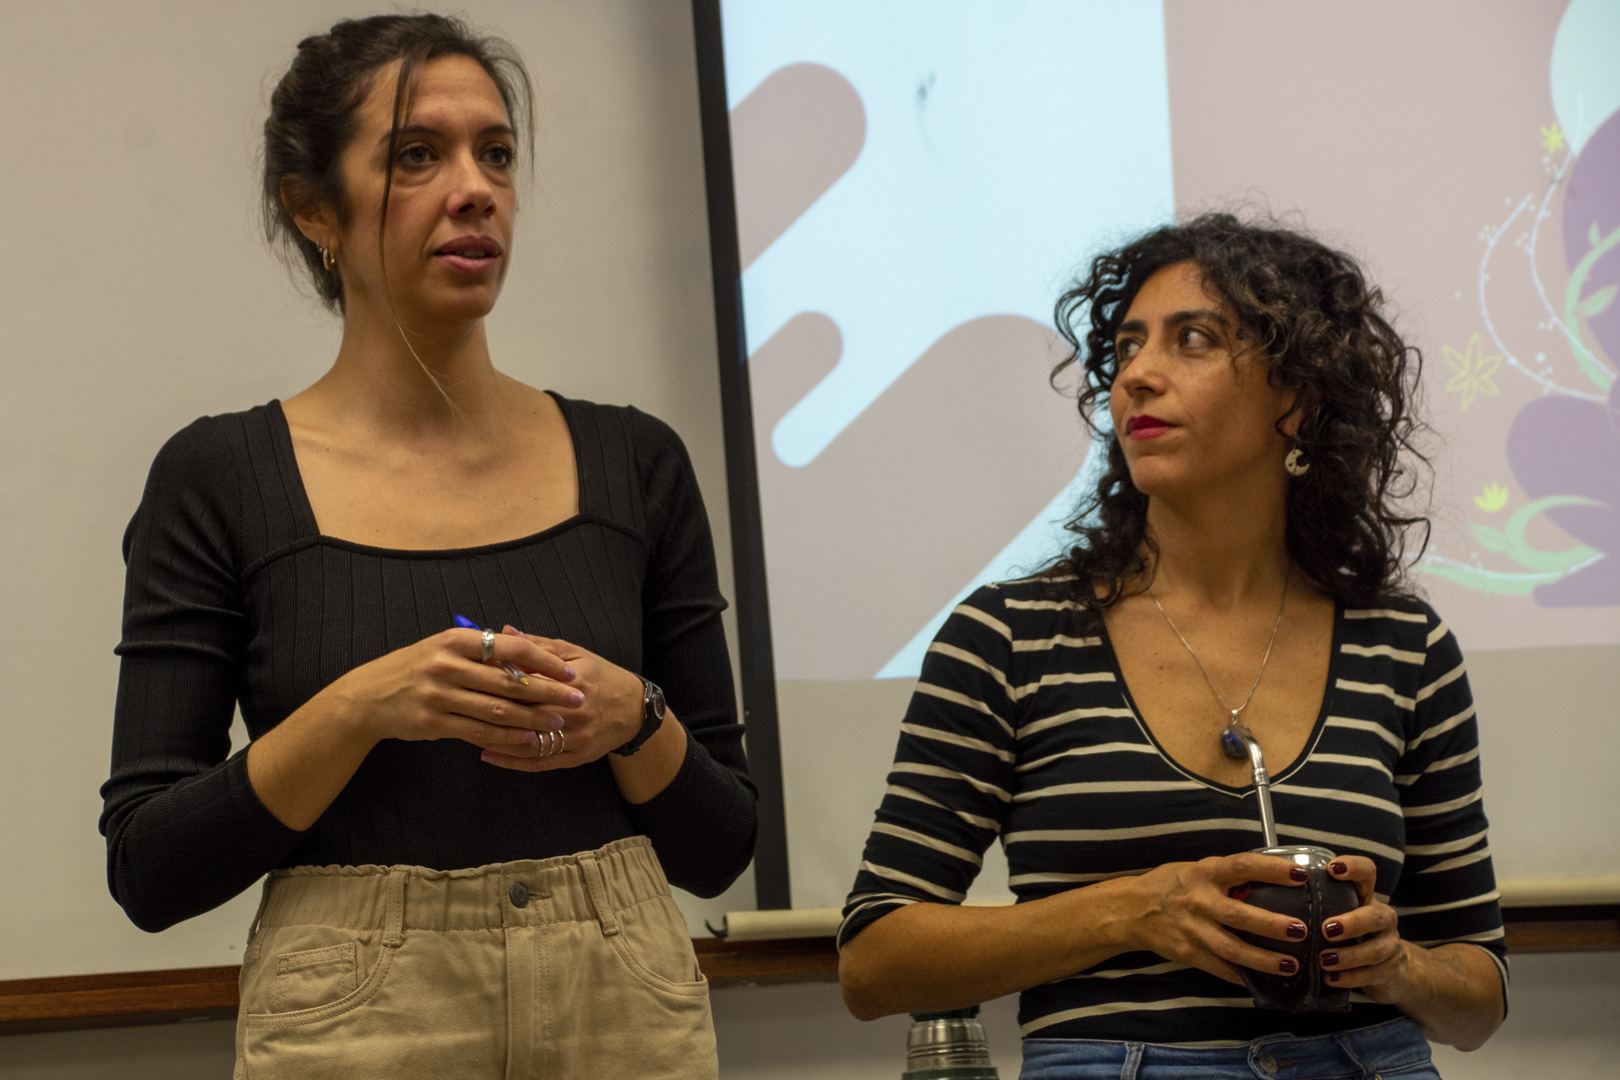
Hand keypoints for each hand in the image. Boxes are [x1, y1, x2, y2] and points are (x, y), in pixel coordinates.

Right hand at [325, 627, 579, 763]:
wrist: (368, 697)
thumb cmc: (414, 668)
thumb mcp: (442, 648)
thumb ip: (480, 649)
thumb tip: (527, 650)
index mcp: (454, 641)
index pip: (511, 648)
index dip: (544, 660)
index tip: (570, 670)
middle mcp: (447, 665)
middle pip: (509, 680)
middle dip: (548, 691)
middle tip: (577, 698)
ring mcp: (439, 696)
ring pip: (497, 709)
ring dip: (533, 717)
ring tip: (559, 722)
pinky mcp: (433, 723)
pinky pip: (479, 732)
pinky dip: (507, 737)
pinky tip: (528, 739)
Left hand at [477, 627, 646, 771]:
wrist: (634, 710)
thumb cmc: (602, 676)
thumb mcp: (575, 653)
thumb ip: (538, 645)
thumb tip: (503, 632)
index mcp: (573, 681)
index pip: (527, 680)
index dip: (496, 678)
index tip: (470, 675)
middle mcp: (574, 711)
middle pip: (524, 712)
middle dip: (490, 709)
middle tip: (460, 704)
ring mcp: (575, 737)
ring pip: (528, 741)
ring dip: (495, 738)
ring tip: (466, 731)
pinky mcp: (575, 757)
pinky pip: (538, 762)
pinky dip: (511, 761)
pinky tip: (488, 754)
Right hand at [1123, 853, 1313, 984]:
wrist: (1131, 910)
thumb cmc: (1170, 884)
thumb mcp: (1196, 868)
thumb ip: (1227, 874)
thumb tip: (1271, 878)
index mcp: (1204, 873)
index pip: (1242, 866)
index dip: (1272, 869)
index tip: (1300, 875)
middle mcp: (1199, 901)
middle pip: (1239, 915)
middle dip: (1272, 925)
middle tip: (1301, 930)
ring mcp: (1193, 930)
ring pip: (1232, 948)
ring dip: (1264, 960)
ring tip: (1291, 965)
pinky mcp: (1188, 953)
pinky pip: (1220, 968)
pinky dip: (1242, 977)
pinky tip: (1262, 982)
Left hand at [1315, 856, 1411, 1000]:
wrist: (1389, 968)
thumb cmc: (1350, 934)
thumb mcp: (1337, 914)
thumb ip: (1315, 904)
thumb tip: (1266, 895)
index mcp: (1367, 897)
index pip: (1368, 872)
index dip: (1354, 867)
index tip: (1332, 869)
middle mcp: (1382, 918)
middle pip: (1375, 915)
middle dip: (1352, 922)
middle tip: (1325, 929)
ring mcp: (1389, 945)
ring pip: (1375, 950)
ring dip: (1348, 956)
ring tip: (1323, 961)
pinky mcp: (1390, 970)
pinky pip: (1373, 975)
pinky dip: (1350, 977)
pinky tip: (1330, 979)